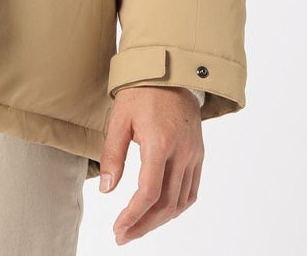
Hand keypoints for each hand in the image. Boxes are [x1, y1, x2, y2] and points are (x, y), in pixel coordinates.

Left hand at [99, 86, 203, 245]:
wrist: (170, 70)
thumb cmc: (141, 91)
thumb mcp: (119, 118)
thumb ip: (113, 155)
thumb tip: (108, 190)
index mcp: (160, 142)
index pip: (149, 193)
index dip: (133, 216)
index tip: (118, 229)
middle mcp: (182, 152)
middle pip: (166, 204)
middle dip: (144, 225)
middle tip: (124, 235)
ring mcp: (194, 154)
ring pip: (181, 202)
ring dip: (160, 220)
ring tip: (138, 227)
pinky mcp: (199, 154)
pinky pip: (192, 190)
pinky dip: (177, 207)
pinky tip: (161, 212)